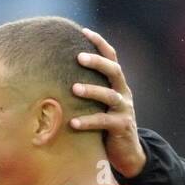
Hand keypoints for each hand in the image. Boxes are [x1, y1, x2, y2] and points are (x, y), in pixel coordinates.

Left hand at [70, 27, 145, 177]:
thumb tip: (56, 76)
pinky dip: (88, 121)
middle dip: (97, 62)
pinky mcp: (122, 127)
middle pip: (114, 71)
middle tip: (79, 57)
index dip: (100, 44)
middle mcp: (123, 94)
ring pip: (110, 96)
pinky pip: (104, 122)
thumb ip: (88, 91)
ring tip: (74, 88)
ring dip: (92, 90)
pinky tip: (73, 122)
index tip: (84, 31)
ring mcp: (124, 110)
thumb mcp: (100, 105)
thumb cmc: (106, 126)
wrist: (127, 154)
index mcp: (118, 85)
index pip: (112, 58)